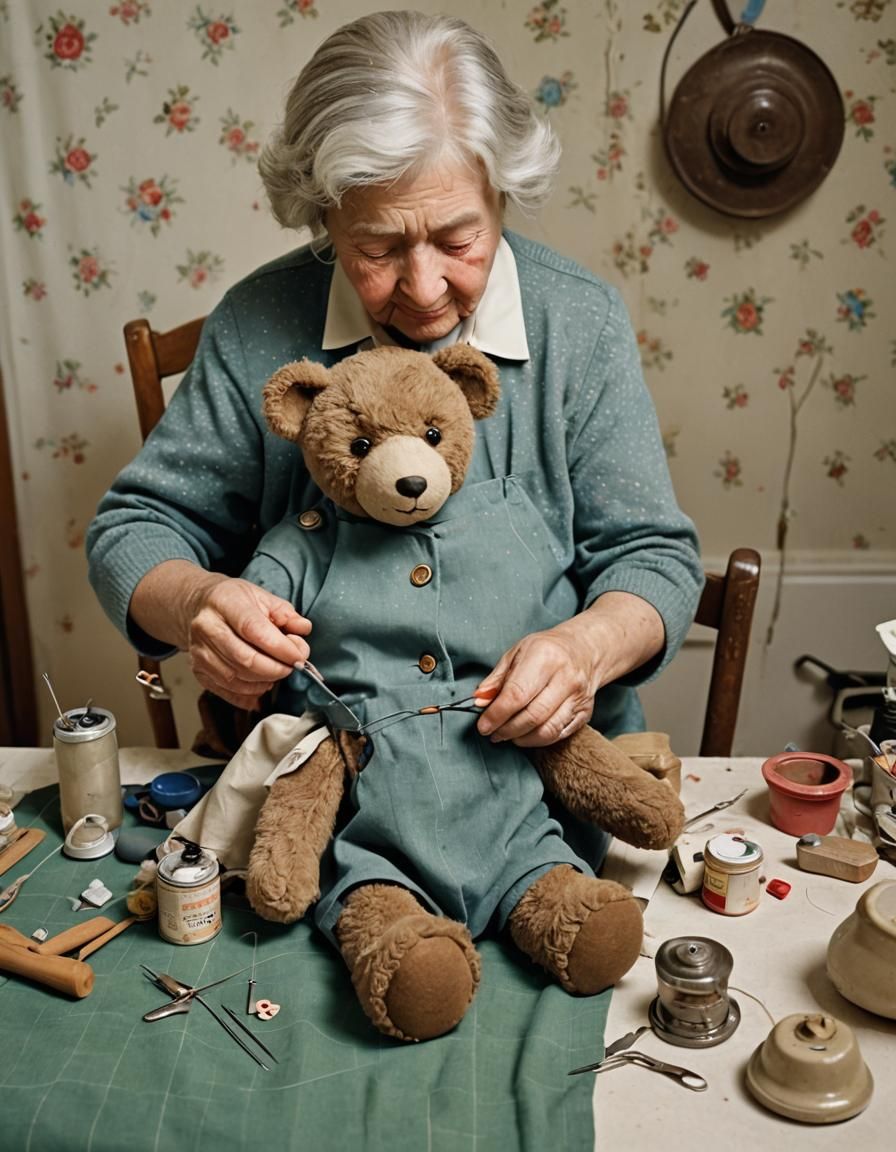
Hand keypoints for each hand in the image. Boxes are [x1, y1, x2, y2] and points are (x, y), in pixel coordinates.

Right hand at [183, 575, 310, 709]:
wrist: (200, 605)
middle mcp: (207, 627)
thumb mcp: (263, 597)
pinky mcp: (198, 670)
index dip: (281, 648)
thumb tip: (302, 629)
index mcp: (224, 602)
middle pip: (245, 659)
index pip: (255, 630)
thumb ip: (286, 614)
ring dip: (264, 681)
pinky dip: (249, 694)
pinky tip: (262, 684)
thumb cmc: (235, 601)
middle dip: (276, 669)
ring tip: (277, 671)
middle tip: (292, 666)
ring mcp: (199, 651)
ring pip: (236, 678)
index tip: (299, 656)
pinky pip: (227, 691)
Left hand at [474, 592, 664, 748]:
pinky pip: (558, 735)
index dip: (497, 714)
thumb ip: (497, 679)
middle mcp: (566, 678)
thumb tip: (479, 701)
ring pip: (547, 730)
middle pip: (532, 716)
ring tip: (508, 735)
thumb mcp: (516, 653)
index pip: (517, 694)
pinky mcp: (585, 713)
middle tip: (493, 733)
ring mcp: (579, 697)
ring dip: (522, 739)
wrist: (584, 650)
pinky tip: (526, 735)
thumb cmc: (545, 651)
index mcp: (545, 657)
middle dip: (507, 730)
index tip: (483, 725)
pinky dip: (538, 740)